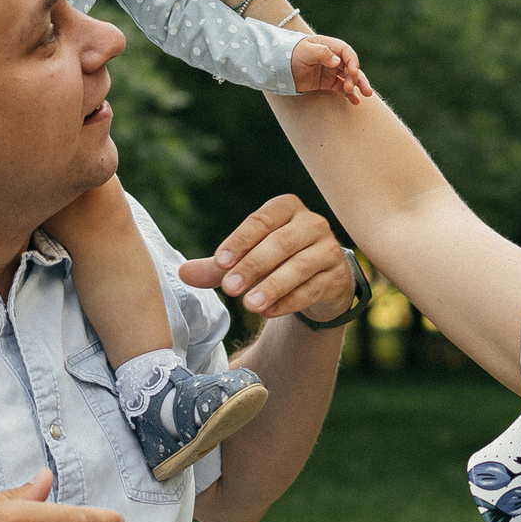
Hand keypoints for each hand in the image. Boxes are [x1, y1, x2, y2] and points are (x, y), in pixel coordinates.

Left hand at [178, 194, 356, 321]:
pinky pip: (313, 288)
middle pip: (280, 243)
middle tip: (229, 289)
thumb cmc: (275, 263)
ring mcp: (329, 249)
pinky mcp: (338, 277)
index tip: (220, 263)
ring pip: (300, 267)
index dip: (239, 241)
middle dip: (253, 266)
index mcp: (287, 208)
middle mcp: (312, 223)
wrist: (318, 282)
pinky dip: (290, 301)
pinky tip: (268, 312)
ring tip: (248, 306)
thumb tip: (182, 273)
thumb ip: (216, 266)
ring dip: (272, 286)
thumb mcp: (244, 261)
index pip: (261, 221)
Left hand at [291, 32, 376, 103]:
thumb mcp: (305, 51)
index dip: (353, 62)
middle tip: (361, 89)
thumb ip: (322, 54)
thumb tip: (338, 61)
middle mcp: (333, 58)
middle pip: (351, 66)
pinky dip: (349, 94)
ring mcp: (331, 71)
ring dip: (358, 86)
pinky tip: (355, 101)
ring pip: (349, 78)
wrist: (277, 67)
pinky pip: (341, 88)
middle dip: (358, 77)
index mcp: (329, 46)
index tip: (353, 72)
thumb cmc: (290, 54)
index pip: (346, 53)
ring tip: (365, 95)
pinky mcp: (327, 82)